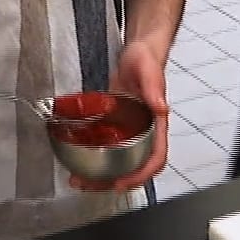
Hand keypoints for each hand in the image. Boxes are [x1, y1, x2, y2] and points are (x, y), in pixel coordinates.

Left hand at [74, 41, 170, 192]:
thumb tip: (161, 108)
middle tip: (91, 186)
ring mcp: (129, 131)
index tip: (122, 182)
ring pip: (119, 160)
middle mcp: (144, 132)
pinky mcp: (116, 126)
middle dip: (115, 181)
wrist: (136, 54)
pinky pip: (107, 147)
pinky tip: (78, 158)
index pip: (156, 157)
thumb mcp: (148, 71)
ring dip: (101, 173)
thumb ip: (154, 88)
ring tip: (80, 179)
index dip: (141, 174)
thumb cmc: (146, 61)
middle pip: (135, 166)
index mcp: (156, 124)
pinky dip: (94, 156)